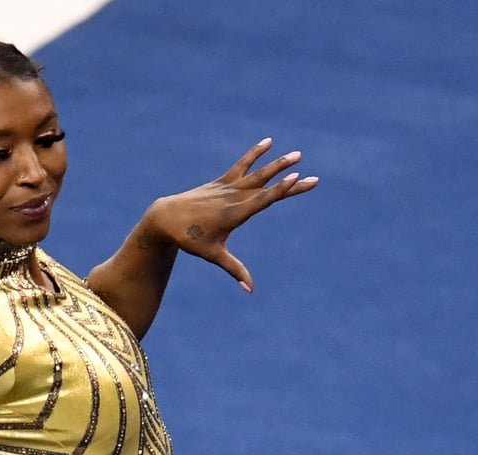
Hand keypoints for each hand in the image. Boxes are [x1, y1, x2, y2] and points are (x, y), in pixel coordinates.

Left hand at [148, 138, 318, 291]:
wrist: (166, 217)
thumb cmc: (190, 239)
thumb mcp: (213, 254)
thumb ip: (234, 269)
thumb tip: (250, 290)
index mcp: (233, 214)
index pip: (262, 200)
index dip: (279, 190)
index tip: (296, 179)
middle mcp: (232, 197)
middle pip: (265, 186)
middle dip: (288, 180)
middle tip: (311, 176)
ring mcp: (227, 186)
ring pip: (257, 173)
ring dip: (278, 164)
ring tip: (298, 154)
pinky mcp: (222, 181)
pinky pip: (242, 165)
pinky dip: (255, 154)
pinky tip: (268, 143)